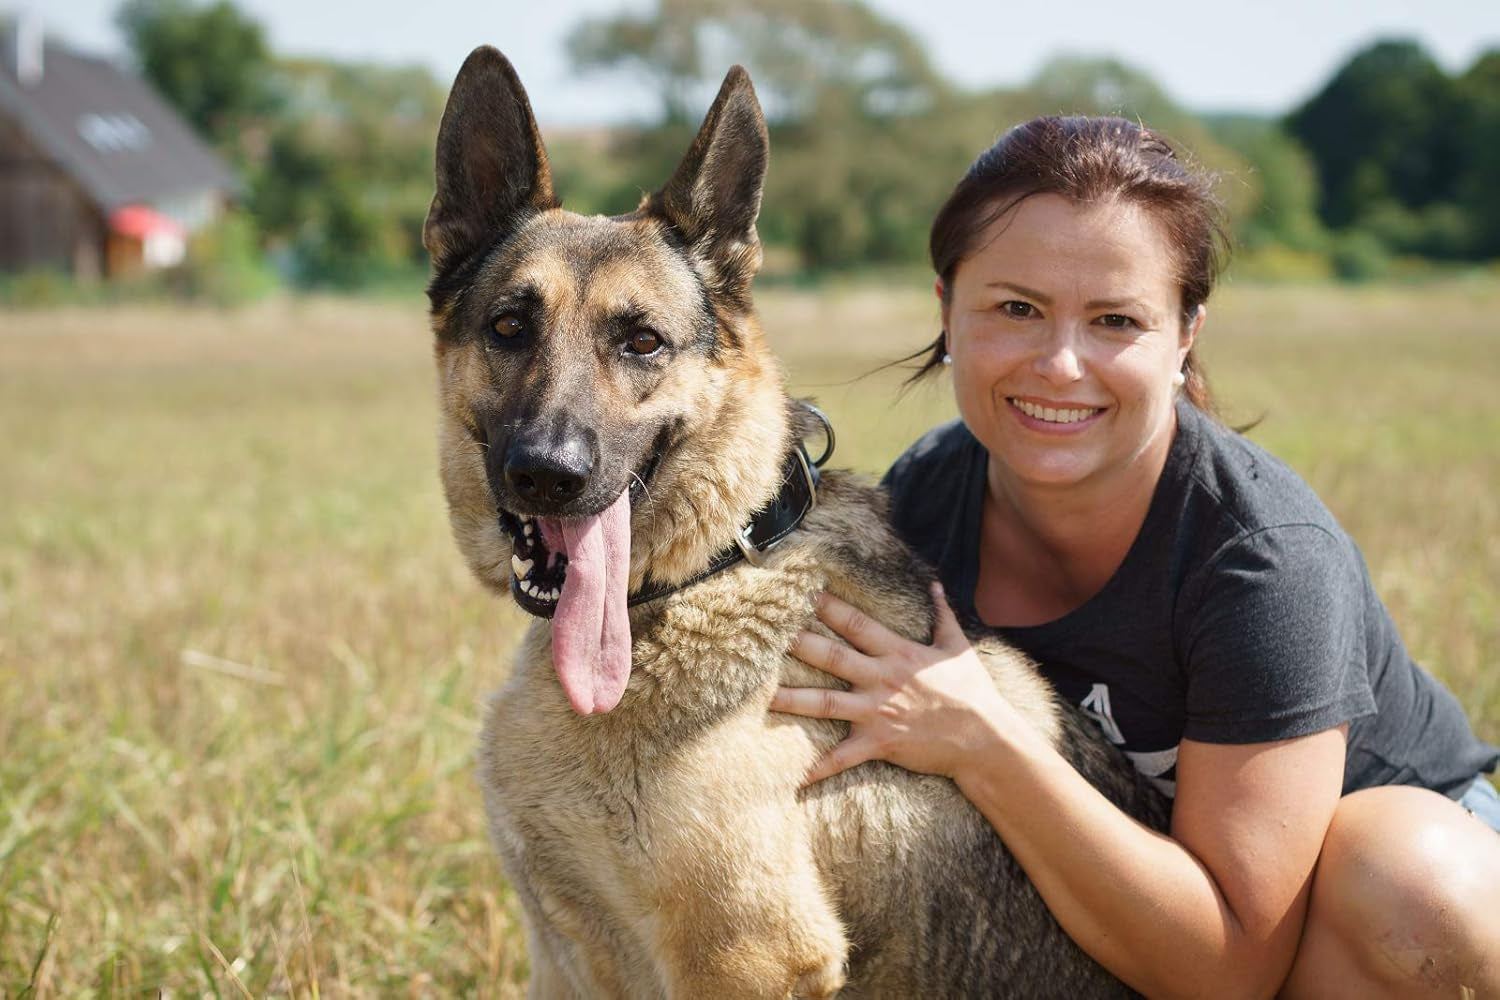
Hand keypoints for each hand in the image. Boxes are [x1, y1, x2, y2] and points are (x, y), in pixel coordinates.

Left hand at [771, 583, 1015, 784]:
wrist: (985, 739)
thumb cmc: (974, 693)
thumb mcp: (960, 647)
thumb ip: (943, 615)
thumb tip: (936, 586)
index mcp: (899, 653)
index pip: (857, 624)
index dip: (830, 607)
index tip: (805, 593)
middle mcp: (882, 679)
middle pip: (832, 657)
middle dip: (800, 644)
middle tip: (769, 633)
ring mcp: (877, 712)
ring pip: (825, 703)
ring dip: (792, 699)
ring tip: (762, 695)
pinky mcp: (879, 743)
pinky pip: (842, 757)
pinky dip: (817, 767)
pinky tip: (793, 776)